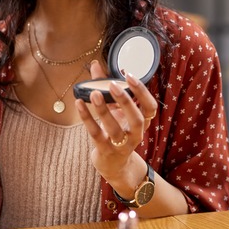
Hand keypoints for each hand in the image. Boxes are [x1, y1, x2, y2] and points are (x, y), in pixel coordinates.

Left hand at [75, 60, 157, 182]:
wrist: (113, 164)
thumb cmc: (116, 131)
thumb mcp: (115, 110)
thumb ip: (105, 87)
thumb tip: (95, 64)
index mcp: (141, 122)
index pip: (150, 107)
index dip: (142, 92)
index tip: (129, 76)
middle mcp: (135, 134)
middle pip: (136, 119)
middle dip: (126, 101)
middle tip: (113, 85)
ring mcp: (120, 145)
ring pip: (114, 129)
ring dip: (104, 110)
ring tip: (94, 94)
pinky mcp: (105, 151)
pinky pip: (95, 134)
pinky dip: (87, 118)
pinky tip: (78, 103)